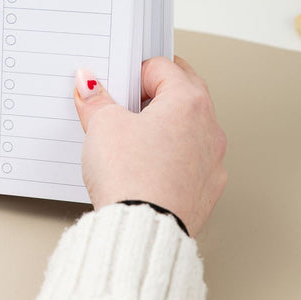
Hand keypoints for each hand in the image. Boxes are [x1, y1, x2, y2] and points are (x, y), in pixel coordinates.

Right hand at [74, 56, 226, 236]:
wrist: (141, 232)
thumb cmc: (131, 177)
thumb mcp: (102, 125)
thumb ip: (96, 99)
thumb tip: (89, 85)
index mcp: (188, 102)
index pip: (161, 67)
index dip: (133, 73)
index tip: (116, 85)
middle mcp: (208, 128)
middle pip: (183, 92)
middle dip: (155, 91)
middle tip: (127, 101)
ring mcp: (211, 161)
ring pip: (190, 127)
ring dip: (167, 124)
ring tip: (134, 135)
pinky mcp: (206, 190)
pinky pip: (190, 159)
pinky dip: (172, 156)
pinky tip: (146, 164)